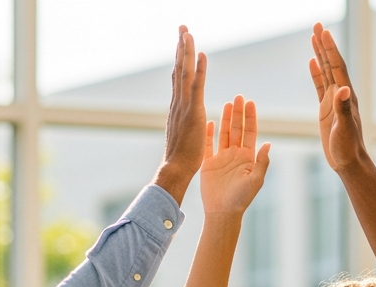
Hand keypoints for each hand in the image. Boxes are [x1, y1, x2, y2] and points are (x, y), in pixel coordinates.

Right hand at [153, 25, 206, 204]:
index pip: (178, 77)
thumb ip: (183, 122)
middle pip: (179, 68)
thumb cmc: (180, 159)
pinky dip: (199, 69)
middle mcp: (178, 102)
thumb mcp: (182, 134)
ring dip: (186, 50)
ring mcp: (184, 105)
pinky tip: (201, 53)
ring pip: (185, 72)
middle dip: (180, 46)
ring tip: (187, 31)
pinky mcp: (193, 112)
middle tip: (182, 27)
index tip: (181, 42)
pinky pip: (197, 86)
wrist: (174, 169)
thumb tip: (184, 116)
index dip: (180, 58)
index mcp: (177, 107)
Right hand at [199, 96, 270, 216]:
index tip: (250, 103)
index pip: (250, 133)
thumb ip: (262, 162)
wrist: (222, 212)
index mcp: (248, 158)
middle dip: (238, 113)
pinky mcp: (208, 163)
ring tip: (228, 103)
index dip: (250, 118)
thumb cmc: (241, 199)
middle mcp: (235, 155)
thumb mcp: (256, 180)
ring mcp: (221, 158)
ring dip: (225, 119)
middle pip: (237, 129)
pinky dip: (208, 133)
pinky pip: (208, 145)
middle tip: (238, 97)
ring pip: (223, 133)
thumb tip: (268, 143)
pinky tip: (210, 121)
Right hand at [308, 23, 368, 172]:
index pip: (337, 66)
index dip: (330, 49)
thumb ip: (342, 108)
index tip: (323, 31)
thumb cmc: (348, 147)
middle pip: (331, 63)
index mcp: (346, 96)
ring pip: (326, 71)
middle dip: (324, 44)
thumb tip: (342, 89)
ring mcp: (333, 100)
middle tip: (317, 25)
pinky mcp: (326, 109)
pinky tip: (312, 62)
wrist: (348, 162)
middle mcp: (341, 94)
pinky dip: (316, 72)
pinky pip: (320, 85)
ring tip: (314, 36)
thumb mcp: (344, 128)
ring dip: (320, 54)